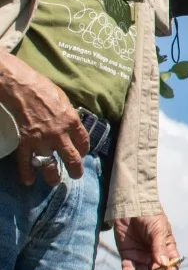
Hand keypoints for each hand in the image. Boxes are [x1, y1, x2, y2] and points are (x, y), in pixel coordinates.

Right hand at [0, 55, 87, 186]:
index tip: (81, 153)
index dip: (84, 151)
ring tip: (54, 181)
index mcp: (72, 122)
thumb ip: (69, 116)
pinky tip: (28, 181)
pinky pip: (26, 162)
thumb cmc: (44, 89)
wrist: (22, 88)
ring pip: (50, 165)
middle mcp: (60, 134)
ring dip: (53, 176)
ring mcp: (41, 140)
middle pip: (72, 159)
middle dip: (75, 170)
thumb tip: (72, 125)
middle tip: (76, 175)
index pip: (84, 143)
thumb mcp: (65, 101)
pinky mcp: (25, 142)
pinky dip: (26, 173)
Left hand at [114, 214, 180, 269]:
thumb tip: (163, 264)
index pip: (172, 262)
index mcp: (167, 248)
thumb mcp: (158, 230)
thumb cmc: (149, 216)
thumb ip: (159, 247)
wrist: (131, 207)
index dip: (171, 268)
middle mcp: (155, 255)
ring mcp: (141, 256)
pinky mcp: (127, 256)